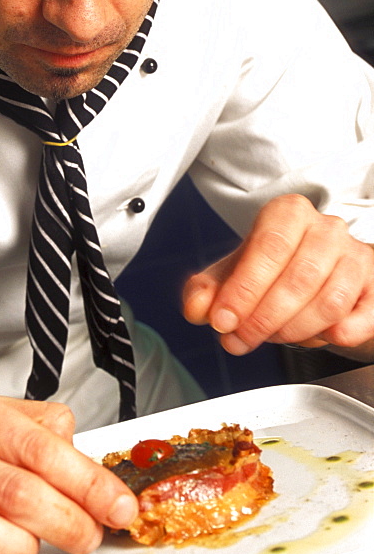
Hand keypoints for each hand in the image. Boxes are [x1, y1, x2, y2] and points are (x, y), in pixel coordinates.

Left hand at [182, 193, 373, 356]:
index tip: (223, 320)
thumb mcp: (232, 275)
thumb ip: (207, 290)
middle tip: (240, 339)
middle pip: (298, 278)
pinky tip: (322, 338)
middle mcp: (326, 229)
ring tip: (272, 338)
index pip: (268, 247)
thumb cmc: (272, 271)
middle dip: (264, 318)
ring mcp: (356, 257)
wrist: (317, 276)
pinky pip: (364, 314)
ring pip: (330, 300)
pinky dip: (342, 332)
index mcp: (288, 214)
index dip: (243, 289)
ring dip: (295, 330)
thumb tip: (197, 308)